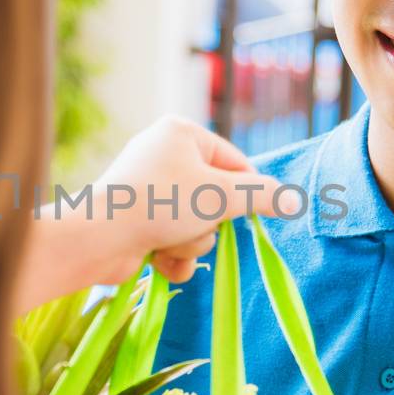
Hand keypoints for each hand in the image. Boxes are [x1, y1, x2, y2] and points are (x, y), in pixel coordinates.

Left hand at [12, 116, 282, 312]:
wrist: (97, 239)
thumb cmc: (161, 205)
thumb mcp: (220, 196)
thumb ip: (262, 196)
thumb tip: (297, 200)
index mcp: (182, 133)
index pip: (236, 164)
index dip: (245, 194)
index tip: (248, 214)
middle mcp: (163, 155)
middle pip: (217, 199)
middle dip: (209, 225)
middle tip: (192, 226)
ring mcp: (148, 190)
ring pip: (197, 225)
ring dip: (190, 244)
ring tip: (168, 243)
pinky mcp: (137, 222)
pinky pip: (174, 240)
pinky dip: (172, 256)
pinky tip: (158, 261)